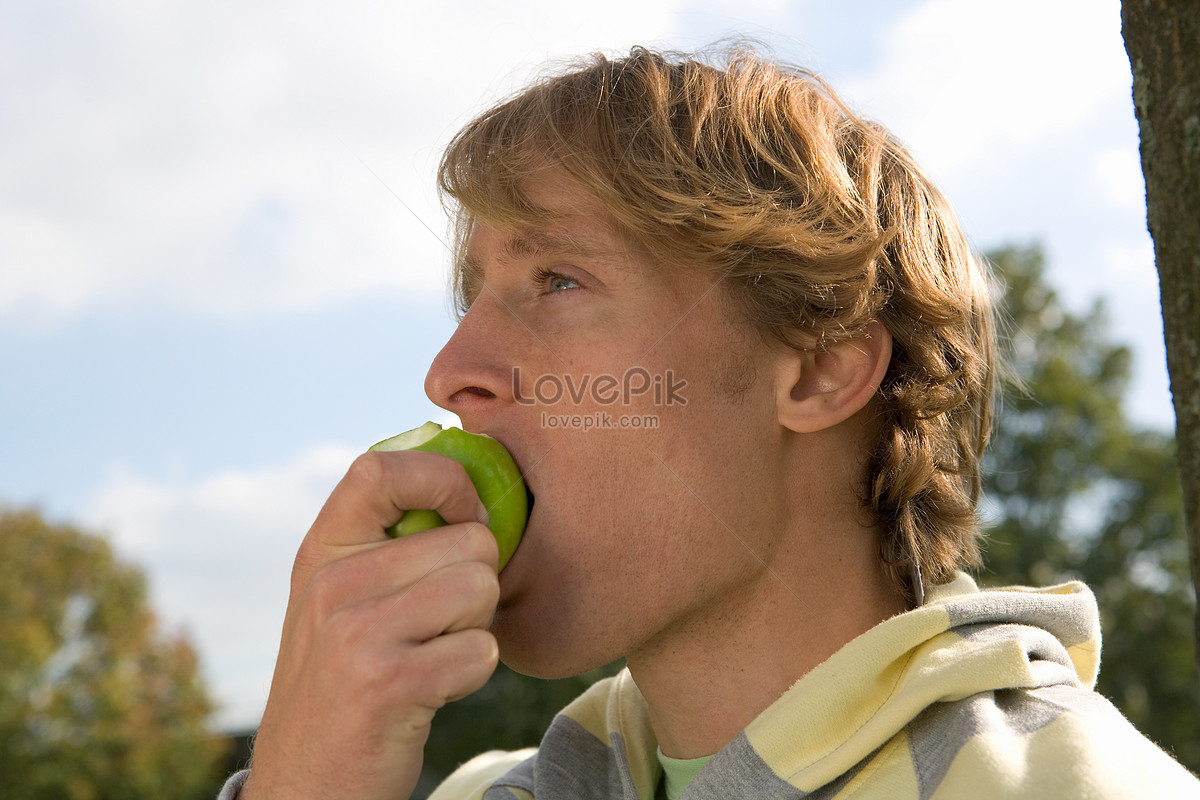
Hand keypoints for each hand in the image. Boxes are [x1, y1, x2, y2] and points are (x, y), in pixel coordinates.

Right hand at [242, 450, 501, 799]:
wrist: (306, 784)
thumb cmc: (345, 681)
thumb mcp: (341, 600)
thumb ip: (386, 545)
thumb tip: (474, 493)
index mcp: (324, 551)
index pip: (381, 467)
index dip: (444, 481)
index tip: (461, 517)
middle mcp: (333, 583)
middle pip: (469, 539)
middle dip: (475, 582)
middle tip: (438, 624)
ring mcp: (356, 633)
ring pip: (481, 587)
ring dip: (476, 628)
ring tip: (431, 655)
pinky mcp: (388, 683)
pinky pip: (483, 649)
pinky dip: (472, 673)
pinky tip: (431, 690)